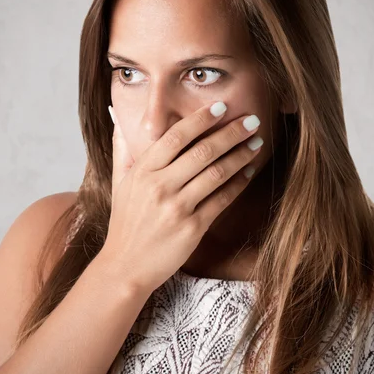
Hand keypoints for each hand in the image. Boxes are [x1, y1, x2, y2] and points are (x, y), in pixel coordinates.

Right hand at [102, 102, 262, 293]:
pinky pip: (221, 200)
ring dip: (240, 156)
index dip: (201, 119)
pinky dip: (238, 184)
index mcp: (142, 171)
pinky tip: (249, 172)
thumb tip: (117, 116)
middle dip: (231, 133)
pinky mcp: (192, 229)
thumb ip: (122, 148)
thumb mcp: (118, 183)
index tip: (222, 107)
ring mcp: (176, 208)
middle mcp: (159, 186)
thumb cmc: (125, 221)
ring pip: (216, 173)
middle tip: (252, 120)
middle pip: (202, 151)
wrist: (125, 266)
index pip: (176, 136)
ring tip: (256, 143)